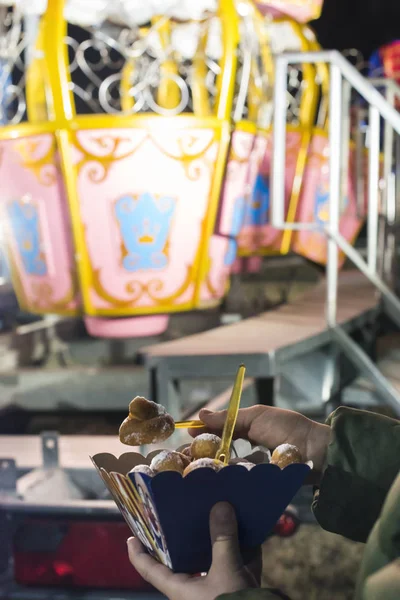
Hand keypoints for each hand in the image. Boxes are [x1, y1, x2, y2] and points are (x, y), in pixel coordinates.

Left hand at [127, 502, 258, 599]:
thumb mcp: (227, 571)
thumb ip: (223, 539)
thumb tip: (220, 505)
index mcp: (180, 589)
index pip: (150, 570)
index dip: (138, 554)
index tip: (131, 537)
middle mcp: (194, 590)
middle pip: (184, 559)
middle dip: (185, 536)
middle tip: (184, 511)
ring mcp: (217, 591)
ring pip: (214, 560)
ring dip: (220, 539)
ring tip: (219, 512)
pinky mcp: (239, 590)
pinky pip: (240, 565)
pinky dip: (246, 549)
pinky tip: (253, 529)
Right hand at [190, 406, 330, 477]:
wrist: (314, 451)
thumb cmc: (286, 428)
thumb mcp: (256, 416)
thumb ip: (229, 418)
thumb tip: (200, 414)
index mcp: (245, 431)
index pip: (217, 432)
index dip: (201, 434)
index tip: (185, 434)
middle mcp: (244, 451)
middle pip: (215, 454)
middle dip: (198, 455)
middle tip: (181, 457)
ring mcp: (249, 470)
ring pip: (222, 470)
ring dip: (205, 469)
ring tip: (188, 471)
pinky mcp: (254, 486)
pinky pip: (234, 484)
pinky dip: (221, 482)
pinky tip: (206, 482)